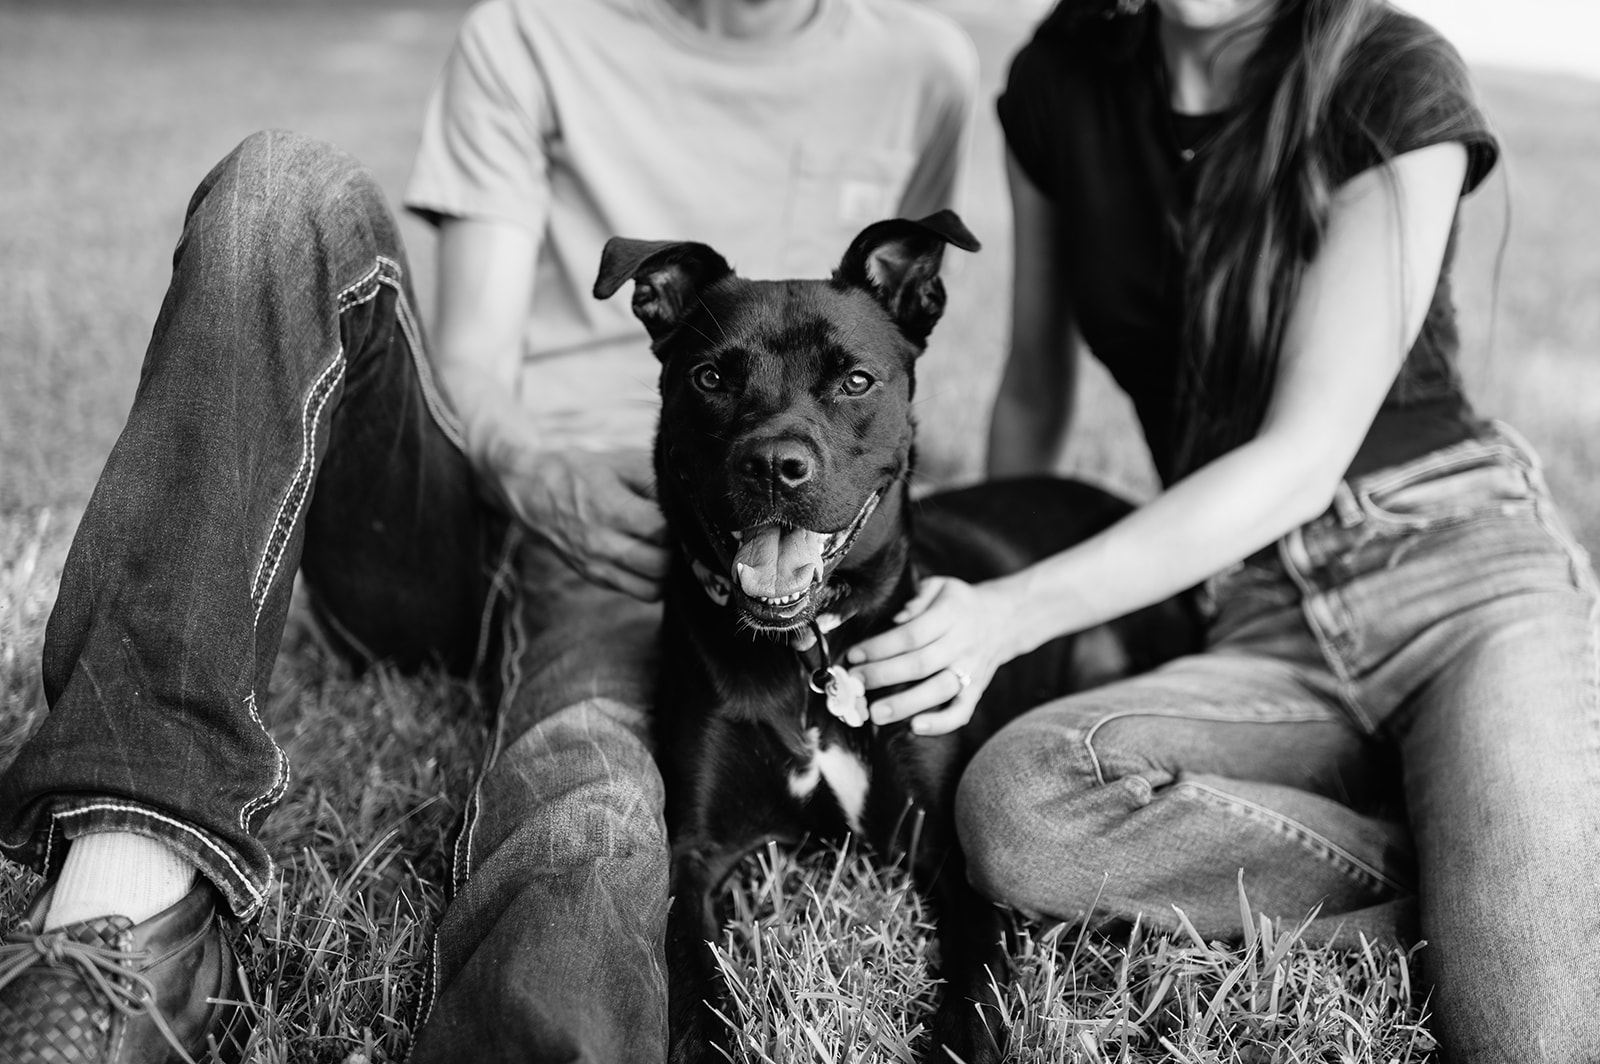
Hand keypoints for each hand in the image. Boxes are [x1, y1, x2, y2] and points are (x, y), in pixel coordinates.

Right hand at [503, 447, 668, 600]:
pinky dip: (655, 581)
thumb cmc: (580, 473)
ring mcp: (597, 565)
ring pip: (653, 588)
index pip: (661, 530)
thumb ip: (654, 479)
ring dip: (669, 572)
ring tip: (670, 549)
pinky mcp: (597, 578)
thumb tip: (689, 498)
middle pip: (660, 564)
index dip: (680, 522)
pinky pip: (639, 592)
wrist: (531, 493)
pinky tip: (655, 559)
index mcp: (608, 509)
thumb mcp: (619, 462)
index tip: (683, 513)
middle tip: (682, 533)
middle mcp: (601, 544)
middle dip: (679, 549)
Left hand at [844, 576, 1018, 735]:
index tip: (853, 655)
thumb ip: (916, 598)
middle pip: (921, 664)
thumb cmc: (958, 603)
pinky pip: (962, 712)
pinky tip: (915, 727)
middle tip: (855, 684)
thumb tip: (896, 618)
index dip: (880, 647)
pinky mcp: (977, 691)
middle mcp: (963, 644)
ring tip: (876, 714)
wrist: (1003, 619)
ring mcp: (972, 670)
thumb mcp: (939, 586)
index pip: (911, 634)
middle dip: (883, 675)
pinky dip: (941, 723)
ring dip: (906, 704)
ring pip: (939, 690)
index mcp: (951, 614)